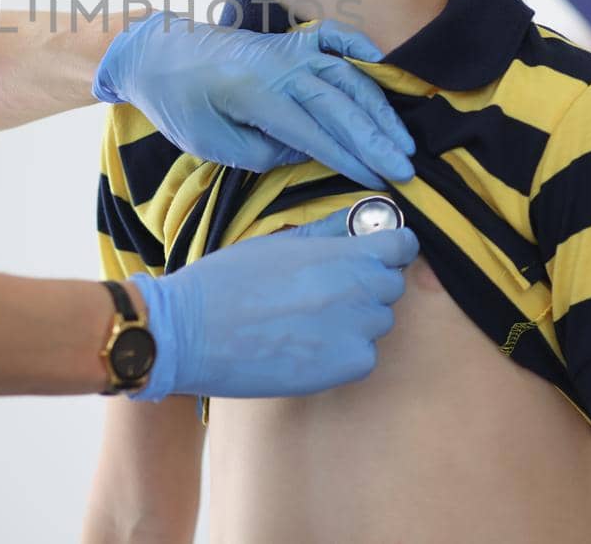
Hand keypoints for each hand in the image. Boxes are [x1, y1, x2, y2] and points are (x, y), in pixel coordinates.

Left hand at [93, 12, 414, 187]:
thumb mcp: (211, 143)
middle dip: (375, 137)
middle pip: (339, 102)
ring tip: (402, 138)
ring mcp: (285, 47)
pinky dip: (362, 51)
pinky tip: (385, 71)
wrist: (154, 52)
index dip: (348, 157)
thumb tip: (310, 153)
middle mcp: (277, 64)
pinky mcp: (287, 40)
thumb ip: (263, 152)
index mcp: (253, 92)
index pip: (314, 130)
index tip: (376, 178)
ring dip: (378, 106)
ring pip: (345, 74)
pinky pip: (334, 39)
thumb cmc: (178, 102)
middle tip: (406, 167)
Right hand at [127, 209, 420, 400]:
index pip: (401, 246)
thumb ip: (324, 233)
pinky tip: (309, 345)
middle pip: (392, 285)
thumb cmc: (224, 282)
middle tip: (331, 287)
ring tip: (312, 318)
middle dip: (371, 283)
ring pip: (379, 322)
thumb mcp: (274, 244)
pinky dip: (346, 351)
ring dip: (358, 318)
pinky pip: (364, 355)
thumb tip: (354, 221)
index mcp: (338, 255)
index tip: (381, 250)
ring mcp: (352, 334)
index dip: (392, 246)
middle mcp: (354, 293)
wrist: (189, 334)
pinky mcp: (342, 369)